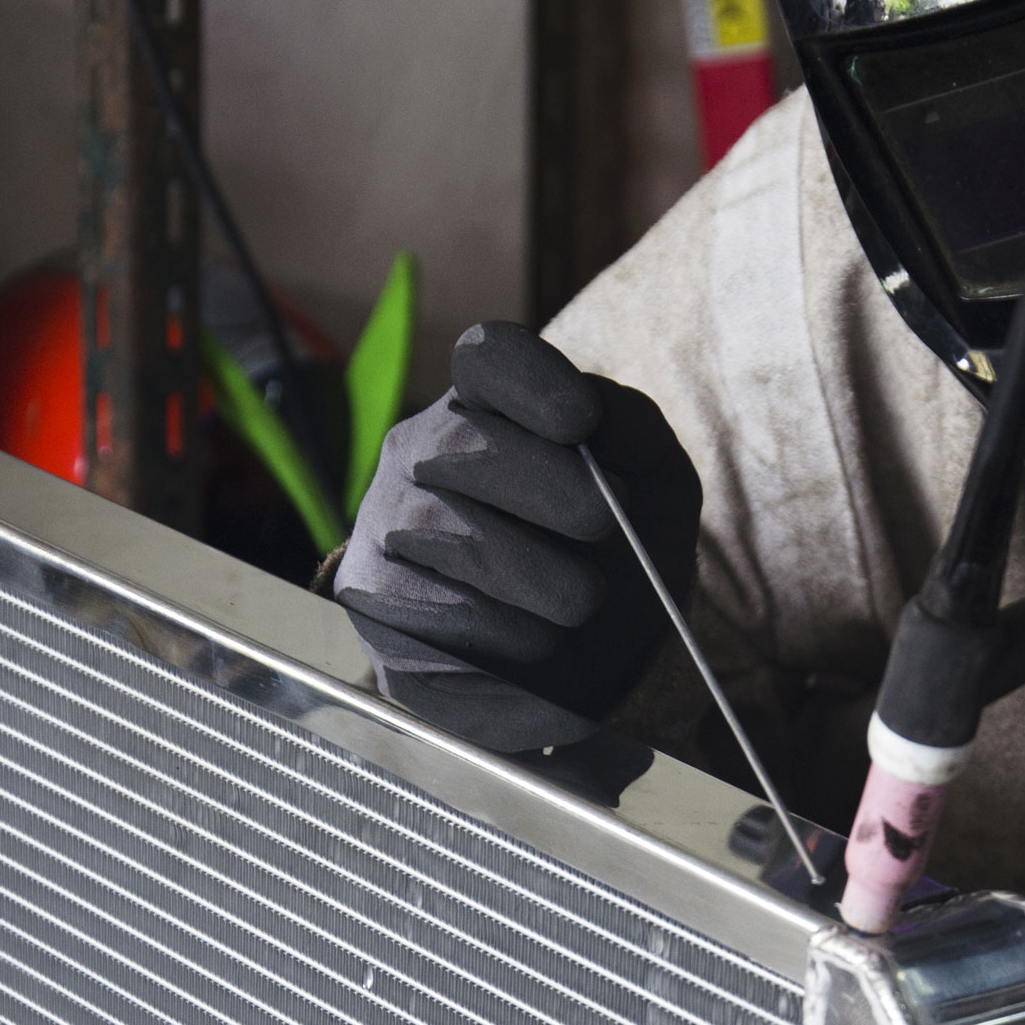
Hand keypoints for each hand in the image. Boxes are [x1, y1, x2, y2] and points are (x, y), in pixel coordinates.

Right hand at [334, 322, 700, 751]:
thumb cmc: (615, 558)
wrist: (584, 667)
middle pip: (463, 443)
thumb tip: (597, 413)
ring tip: (577, 602)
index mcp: (490, 406)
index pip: (489, 357)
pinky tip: (532, 644)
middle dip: (549, 488)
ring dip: (531, 575)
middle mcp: (420, 452)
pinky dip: (499, 634)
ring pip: (439, 530)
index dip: (532, 380)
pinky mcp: (370, 602)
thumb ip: (636, 434)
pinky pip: (424, 610)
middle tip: (600, 528)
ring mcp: (385, 523)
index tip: (581, 422)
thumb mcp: (654, 490)